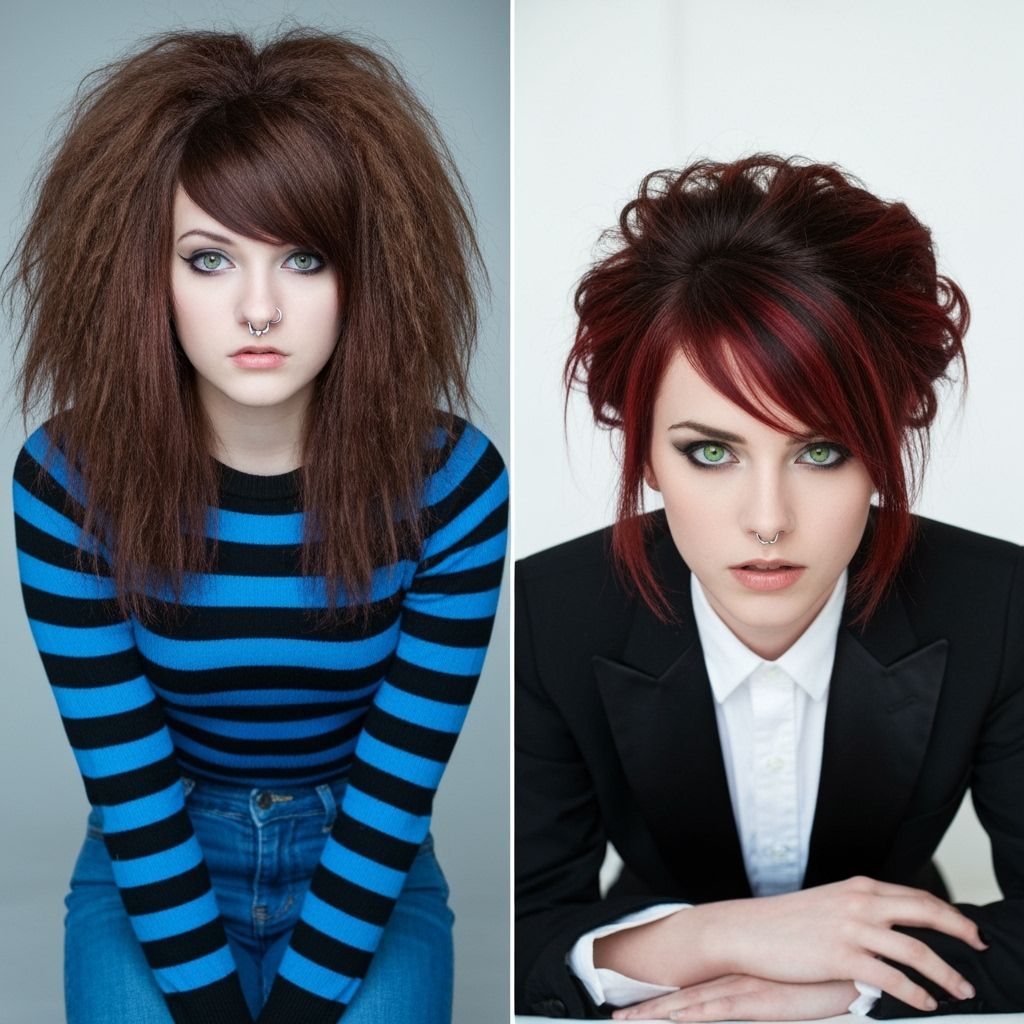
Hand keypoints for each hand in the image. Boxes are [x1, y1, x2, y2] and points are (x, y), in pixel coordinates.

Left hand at [611, 975, 856, 1020]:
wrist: (843, 965)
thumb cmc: (815, 980)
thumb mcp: (779, 992)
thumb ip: (757, 997)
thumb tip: (743, 1004)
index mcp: (733, 977)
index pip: (687, 991)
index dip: (657, 1002)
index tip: (631, 1011)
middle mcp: (731, 980)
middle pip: (679, 997)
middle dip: (646, 1010)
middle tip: (615, 1017)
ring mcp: (742, 988)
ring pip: (689, 1004)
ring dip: (657, 1013)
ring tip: (628, 1020)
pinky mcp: (758, 1000)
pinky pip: (718, 1009)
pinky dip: (692, 1014)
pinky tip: (672, 1017)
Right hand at [699, 876, 984, 1011]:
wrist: (747, 930)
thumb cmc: (784, 921)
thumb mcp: (829, 903)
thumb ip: (861, 909)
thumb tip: (892, 926)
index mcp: (859, 888)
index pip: (917, 895)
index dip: (949, 912)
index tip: (967, 928)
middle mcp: (860, 903)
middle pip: (927, 912)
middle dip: (961, 931)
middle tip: (980, 948)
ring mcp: (852, 929)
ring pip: (917, 950)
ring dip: (947, 973)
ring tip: (962, 989)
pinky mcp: (841, 957)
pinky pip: (892, 979)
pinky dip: (916, 994)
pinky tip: (925, 1003)